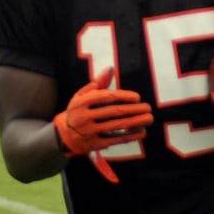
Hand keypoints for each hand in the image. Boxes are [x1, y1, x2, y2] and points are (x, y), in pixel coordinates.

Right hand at [53, 68, 153, 182]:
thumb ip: (98, 83)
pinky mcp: (95, 144)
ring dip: (136, 122)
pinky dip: (131, 136)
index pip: (107, 97)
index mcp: (82, 102)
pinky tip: (142, 132)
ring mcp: (90, 132)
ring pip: (117, 126)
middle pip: (114, 112)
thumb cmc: (78, 111)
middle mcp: (84, 117)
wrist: (64, 135)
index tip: (137, 98)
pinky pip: (116, 140)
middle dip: (134, 110)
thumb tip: (111, 69)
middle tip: (148, 108)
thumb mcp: (82, 95)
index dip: (124, 97)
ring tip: (149, 118)